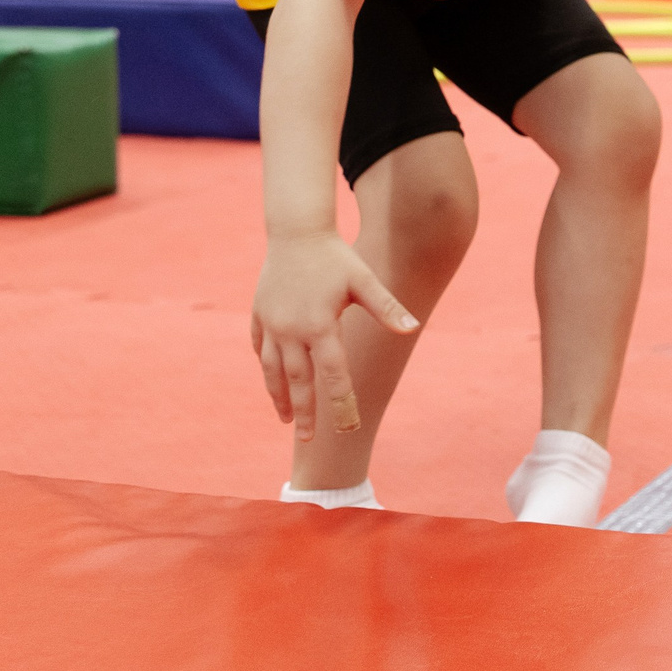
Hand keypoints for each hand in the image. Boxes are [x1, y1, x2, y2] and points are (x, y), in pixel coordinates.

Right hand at [249, 230, 417, 439]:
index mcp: (319, 327)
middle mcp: (291, 331)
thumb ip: (386, 307)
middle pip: (298, 382)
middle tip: (308, 440)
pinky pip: (259, 347)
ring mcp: (270, 323)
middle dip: (304, 413)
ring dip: (279, 396)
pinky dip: (265, 365)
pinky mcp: (258, 314)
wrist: (296, 230)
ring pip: (272, 370)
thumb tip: (413, 329)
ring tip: (285, 419)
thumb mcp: (364, 281)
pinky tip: (271, 379)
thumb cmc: (335, 257)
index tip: (349, 427)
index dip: (341, 404)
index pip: (332, 376)